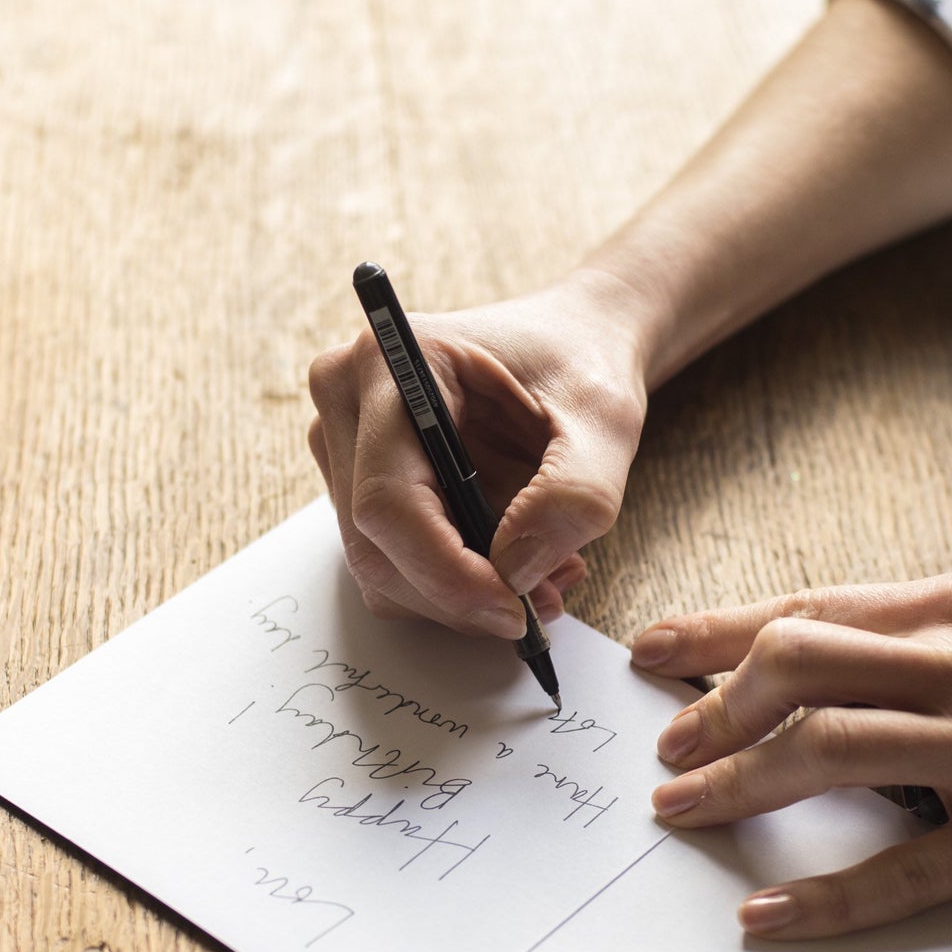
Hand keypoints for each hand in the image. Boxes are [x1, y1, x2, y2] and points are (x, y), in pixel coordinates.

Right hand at [308, 270, 650, 635]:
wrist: (576, 341)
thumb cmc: (584, 363)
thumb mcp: (605, 422)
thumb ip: (574, 496)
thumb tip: (516, 570)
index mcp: (397, 362)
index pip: (388, 500)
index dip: (447, 573)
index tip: (513, 610)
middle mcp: (350, 400)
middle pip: (376, 545)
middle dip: (461, 594)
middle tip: (543, 603)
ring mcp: (346, 444)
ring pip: (380, 566)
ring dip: (461, 596)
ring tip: (544, 576)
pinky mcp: (362, 480)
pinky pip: (393, 562)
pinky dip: (454, 585)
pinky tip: (517, 564)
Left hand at [631, 572, 951, 939]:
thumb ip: (935, 622)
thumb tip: (840, 638)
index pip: (809, 611)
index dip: (717, 632)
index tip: (654, 650)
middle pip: (797, 671)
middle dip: (712, 711)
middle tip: (668, 748)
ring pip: (832, 757)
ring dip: (740, 785)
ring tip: (684, 809)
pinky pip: (910, 870)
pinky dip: (828, 896)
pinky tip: (769, 914)